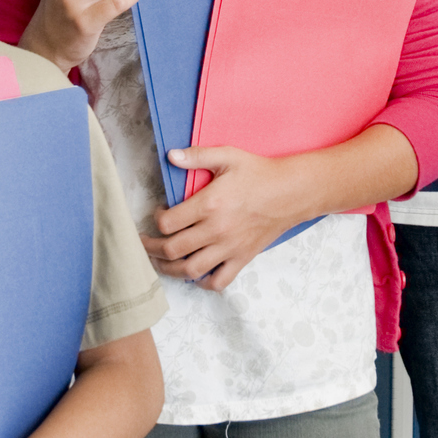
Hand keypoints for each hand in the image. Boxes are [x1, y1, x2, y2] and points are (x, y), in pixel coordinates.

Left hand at [146, 145, 312, 290]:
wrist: (292, 192)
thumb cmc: (259, 173)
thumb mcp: (228, 156)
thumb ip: (198, 155)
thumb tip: (171, 156)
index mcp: (209, 204)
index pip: (168, 223)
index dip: (156, 219)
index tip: (159, 213)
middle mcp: (217, 230)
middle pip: (172, 250)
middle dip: (152, 248)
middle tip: (145, 242)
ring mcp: (229, 247)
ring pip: (190, 270)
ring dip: (169, 269)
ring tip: (160, 262)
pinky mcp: (242, 258)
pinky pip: (218, 281)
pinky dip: (203, 282)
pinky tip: (195, 274)